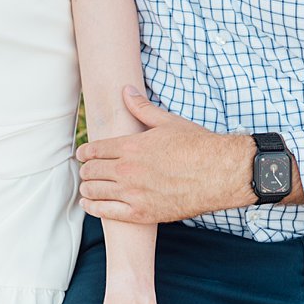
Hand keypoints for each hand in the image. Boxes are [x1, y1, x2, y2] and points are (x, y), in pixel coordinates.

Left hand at [77, 88, 253, 222]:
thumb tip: (126, 90)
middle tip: (86, 171)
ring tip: (87, 186)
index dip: (84, 153)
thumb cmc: (198, 146)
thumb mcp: (168, 122)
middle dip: (85, 170)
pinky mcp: (142, 213)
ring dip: (87, 188)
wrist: (221, 174)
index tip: (82, 155)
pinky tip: (88, 204)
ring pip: (94, 191)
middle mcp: (127, 170)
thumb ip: (142, 108)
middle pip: (91, 170)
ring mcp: (133, 193)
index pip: (93, 150)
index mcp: (130, 146)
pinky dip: (93, 207)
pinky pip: (107, 212)